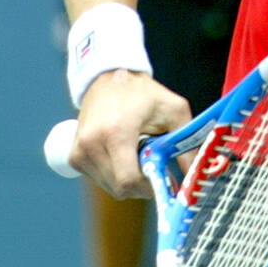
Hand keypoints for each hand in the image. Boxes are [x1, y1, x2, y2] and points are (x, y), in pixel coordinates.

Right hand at [69, 70, 191, 198]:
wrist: (109, 78)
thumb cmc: (143, 93)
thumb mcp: (173, 111)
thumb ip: (186, 145)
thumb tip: (193, 178)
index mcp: (116, 132)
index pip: (128, 180)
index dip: (149, 187)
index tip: (163, 178)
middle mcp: (92, 143)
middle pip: (120, 188)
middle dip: (141, 185)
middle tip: (153, 166)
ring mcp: (80, 151)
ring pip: (109, 187)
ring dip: (127, 180)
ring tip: (137, 155)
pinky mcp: (74, 156)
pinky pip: (98, 179)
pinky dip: (113, 175)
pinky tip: (122, 156)